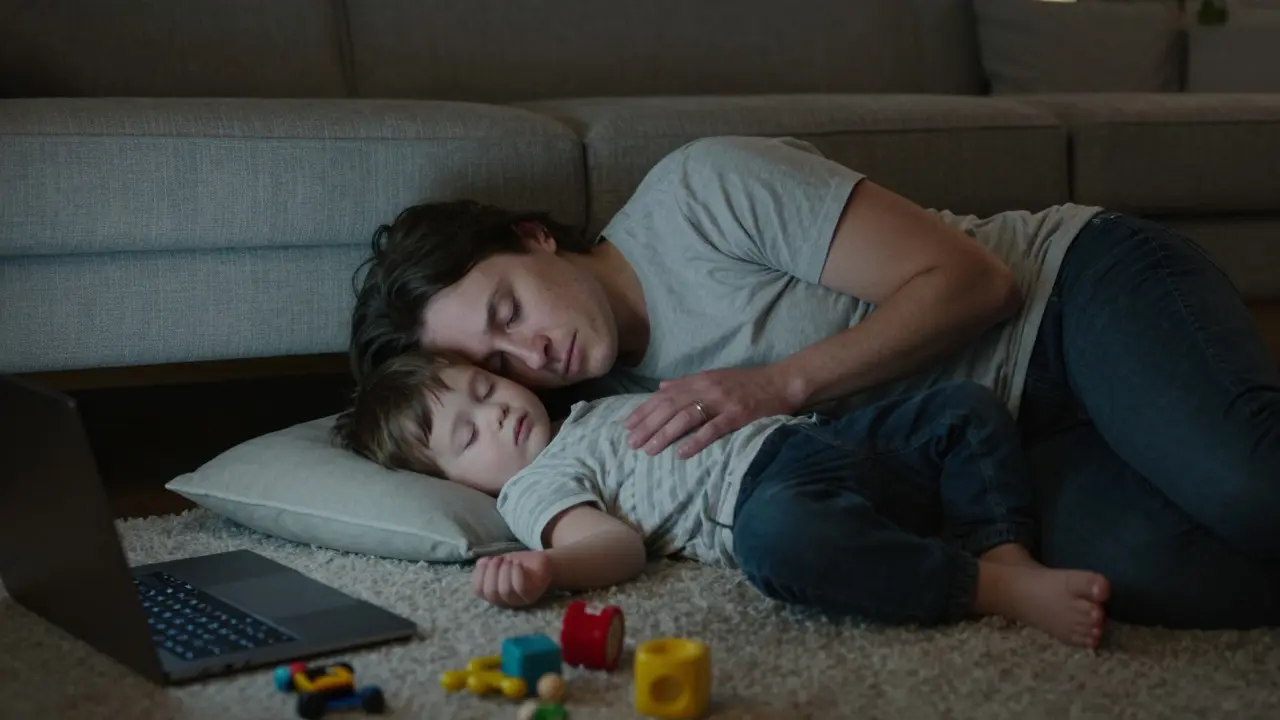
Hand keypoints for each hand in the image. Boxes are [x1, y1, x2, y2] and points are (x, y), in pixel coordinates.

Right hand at [472, 551, 553, 608]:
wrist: (545, 564)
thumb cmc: (521, 564)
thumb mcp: (502, 562)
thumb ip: (490, 564)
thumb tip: (481, 563)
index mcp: (494, 594)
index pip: (478, 591)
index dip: (479, 575)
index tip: (485, 561)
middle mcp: (505, 602)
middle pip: (491, 593)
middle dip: (492, 572)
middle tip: (498, 559)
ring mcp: (518, 601)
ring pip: (505, 591)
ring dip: (504, 572)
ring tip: (509, 560)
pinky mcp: (531, 596)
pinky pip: (520, 588)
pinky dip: (516, 573)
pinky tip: (517, 563)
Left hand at [624, 364, 800, 458]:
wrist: (781, 382)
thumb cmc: (747, 383)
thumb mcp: (714, 377)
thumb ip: (686, 383)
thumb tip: (661, 387)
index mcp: (699, 380)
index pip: (664, 396)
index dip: (644, 411)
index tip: (627, 425)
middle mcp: (707, 388)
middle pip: (670, 407)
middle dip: (648, 425)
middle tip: (631, 443)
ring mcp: (722, 402)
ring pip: (686, 417)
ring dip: (664, 434)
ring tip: (649, 450)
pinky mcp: (738, 415)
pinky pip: (713, 429)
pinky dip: (695, 441)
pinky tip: (681, 453)